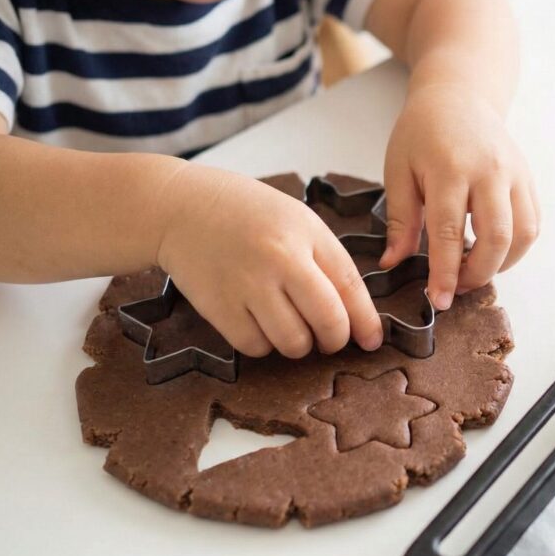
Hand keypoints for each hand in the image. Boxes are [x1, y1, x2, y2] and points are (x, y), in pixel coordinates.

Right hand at [155, 164, 383, 357]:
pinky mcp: (218, 307)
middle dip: (335, 340)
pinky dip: (263, 344)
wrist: (181, 207)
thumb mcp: (297, 221)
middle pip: (327, 321)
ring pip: (293, 343)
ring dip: (299, 344)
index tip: (373, 341)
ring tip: (289, 325)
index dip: (366, 321)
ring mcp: (247, 284)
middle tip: (329, 339)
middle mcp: (279, 259)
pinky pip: (256, 347)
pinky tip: (259, 323)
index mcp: (305, 233)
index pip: (349, 285)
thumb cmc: (248, 215)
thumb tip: (355, 315)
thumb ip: (327, 260)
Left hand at [379, 82, 539, 308]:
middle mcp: (489, 171)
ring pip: (522, 234)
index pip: (450, 233)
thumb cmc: (422, 132)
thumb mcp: (398, 170)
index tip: (439, 300)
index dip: (445, 273)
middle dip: (478, 274)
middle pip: (497, 238)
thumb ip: (400, 220)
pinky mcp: (527, 178)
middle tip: (456, 288)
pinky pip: (532, 223)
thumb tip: (392, 264)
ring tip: (474, 270)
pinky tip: (492, 251)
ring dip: (502, 264)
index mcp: (450, 169)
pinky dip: (516, 247)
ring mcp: (514, 174)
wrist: (458, 95)